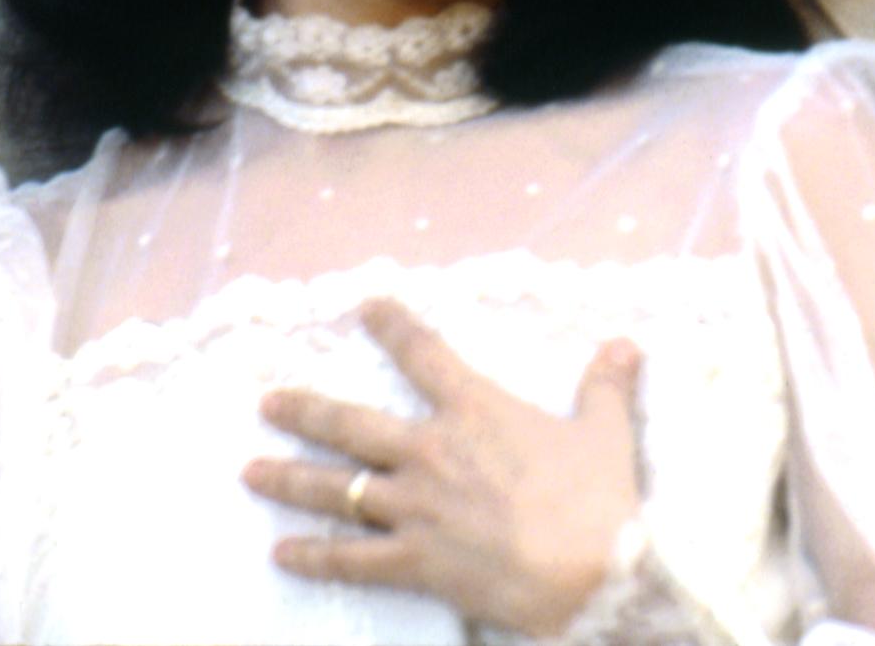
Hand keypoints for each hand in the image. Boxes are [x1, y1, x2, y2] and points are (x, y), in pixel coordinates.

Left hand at [243, 297, 644, 637]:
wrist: (593, 570)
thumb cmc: (600, 498)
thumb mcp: (606, 432)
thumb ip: (605, 386)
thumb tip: (624, 345)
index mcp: (476, 411)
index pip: (424, 355)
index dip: (392, 326)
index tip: (365, 304)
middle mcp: (433, 452)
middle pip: (352, 424)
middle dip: (304, 411)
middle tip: (267, 402)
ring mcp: (416, 508)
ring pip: (337, 488)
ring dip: (289, 478)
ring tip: (250, 470)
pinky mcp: (415, 561)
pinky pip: (352, 559)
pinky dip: (313, 557)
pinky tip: (281, 554)